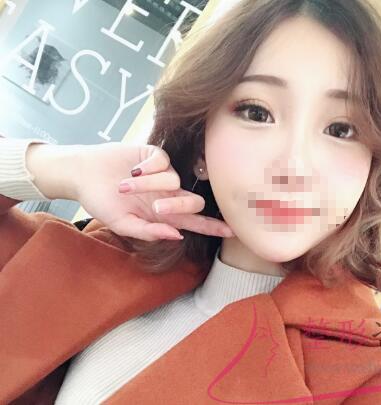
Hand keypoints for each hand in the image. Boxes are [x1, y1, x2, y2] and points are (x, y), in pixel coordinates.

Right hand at [75, 142, 234, 241]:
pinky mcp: (155, 154)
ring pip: (174, 180)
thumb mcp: (122, 223)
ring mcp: (163, 174)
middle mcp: (168, 194)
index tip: (234, 231)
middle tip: (156, 207)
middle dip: (179, 204)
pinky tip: (132, 170)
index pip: (195, 221)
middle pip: (193, 201)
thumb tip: (177, 236)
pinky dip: (147, 167)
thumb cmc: (102, 202)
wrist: (83, 174)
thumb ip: (149, 232)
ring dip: (149, 185)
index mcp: (163, 213)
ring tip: (125, 186)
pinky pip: (163, 161)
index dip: (214, 226)